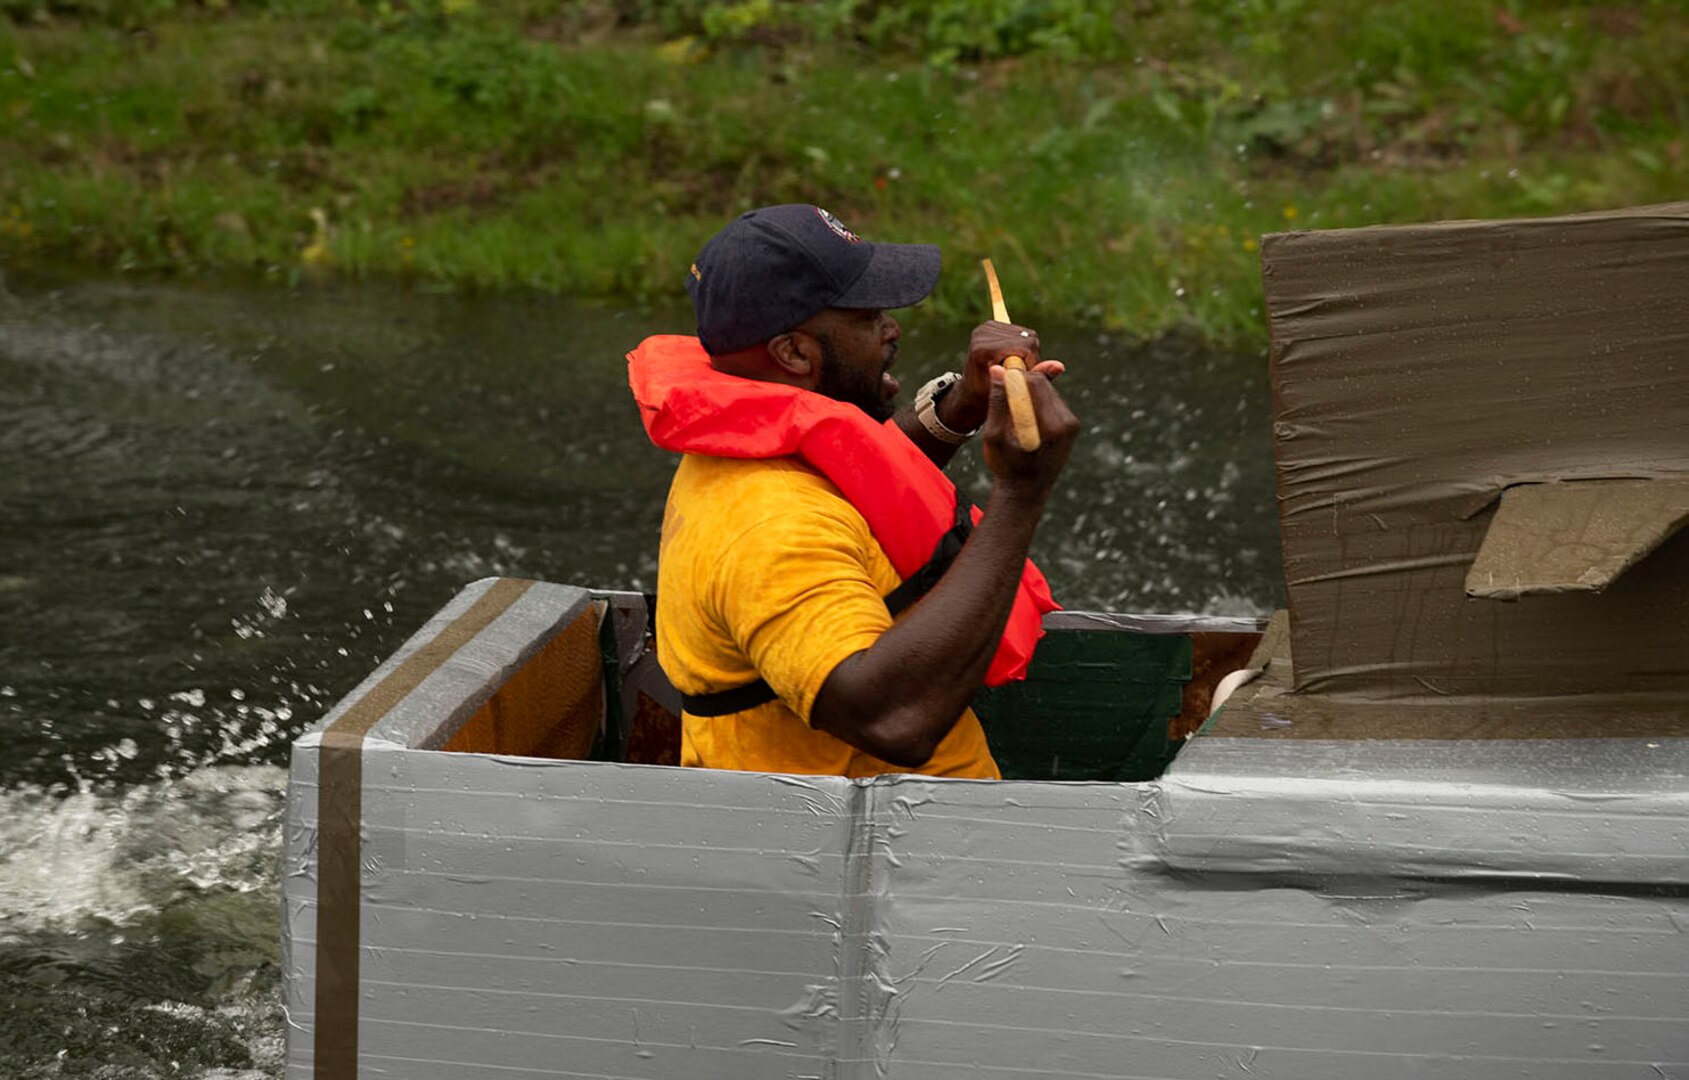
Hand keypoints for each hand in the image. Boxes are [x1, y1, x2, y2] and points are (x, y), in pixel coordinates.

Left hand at [941, 321, 1064, 433]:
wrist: (970, 393)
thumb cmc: (989, 398)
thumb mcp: (1013, 391)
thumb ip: (1037, 377)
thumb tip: (1060, 366)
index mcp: (982, 349)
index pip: (1025, 346)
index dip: (1032, 362)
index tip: (1024, 378)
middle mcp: (981, 333)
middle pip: (1027, 338)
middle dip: (1030, 357)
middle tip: (1019, 374)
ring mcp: (985, 327)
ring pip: (1026, 335)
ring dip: (1026, 353)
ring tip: (1013, 369)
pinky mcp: (990, 325)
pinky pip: (1020, 332)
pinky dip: (1021, 347)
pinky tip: (1011, 359)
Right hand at [981, 364, 1078, 502]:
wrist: (1025, 492)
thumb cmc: (1006, 467)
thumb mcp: (995, 435)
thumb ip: (998, 401)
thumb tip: (997, 370)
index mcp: (1053, 425)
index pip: (1036, 382)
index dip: (1015, 377)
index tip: (998, 383)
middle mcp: (1068, 422)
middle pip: (1044, 384)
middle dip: (1021, 384)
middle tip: (1001, 395)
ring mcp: (1071, 424)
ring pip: (1047, 391)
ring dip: (1028, 394)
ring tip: (1010, 411)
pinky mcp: (1070, 425)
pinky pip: (1050, 402)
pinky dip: (1035, 404)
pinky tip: (1022, 418)